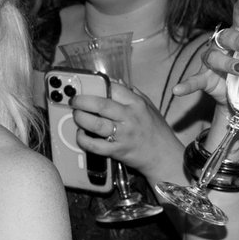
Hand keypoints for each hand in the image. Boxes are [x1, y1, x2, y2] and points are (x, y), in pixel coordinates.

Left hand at [70, 82, 185, 178]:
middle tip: (74, 100)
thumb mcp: (149, 107)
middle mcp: (129, 117)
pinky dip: (83, 139)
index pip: (113, 89)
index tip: (86, 86)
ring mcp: (123, 135)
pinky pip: (95, 145)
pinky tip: (81, 134)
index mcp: (137, 104)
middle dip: (82, 101)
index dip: (97, 85)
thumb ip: (133, 94)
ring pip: (95, 124)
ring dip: (81, 118)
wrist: (164, 156)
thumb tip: (116, 82)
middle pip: (101, 105)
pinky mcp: (117, 151)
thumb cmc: (156, 131)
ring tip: (76, 115)